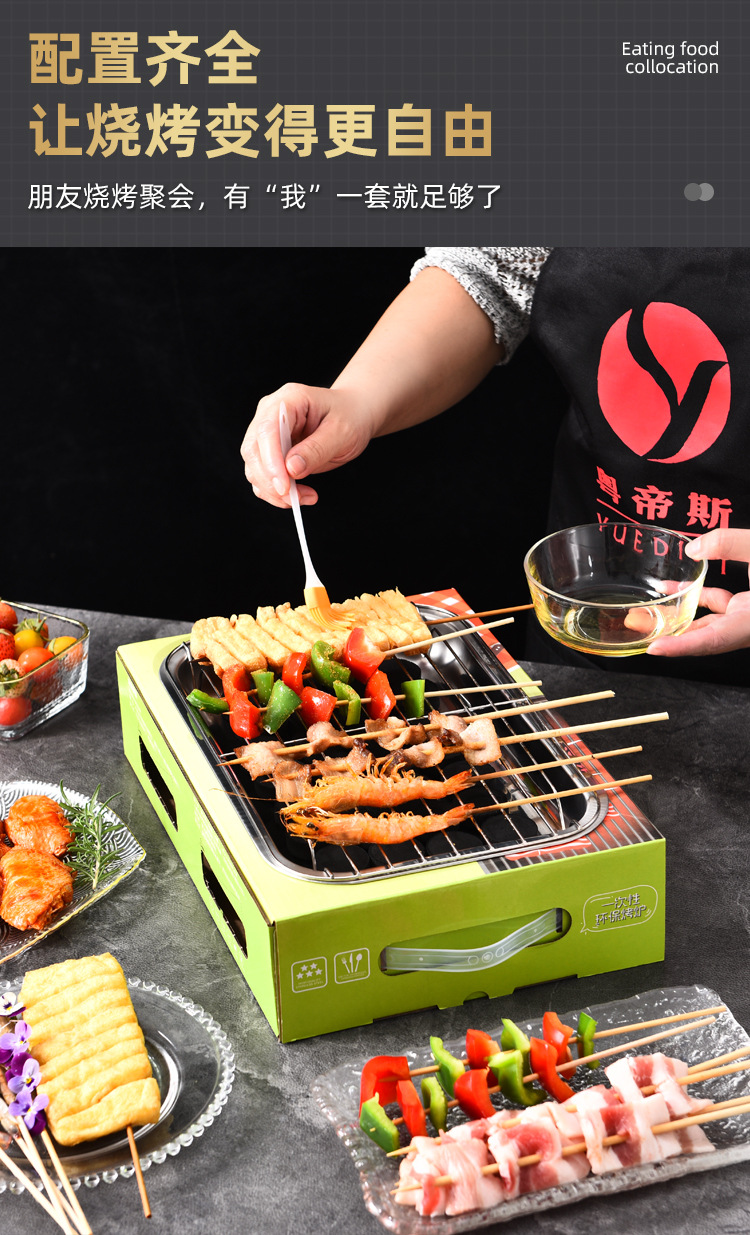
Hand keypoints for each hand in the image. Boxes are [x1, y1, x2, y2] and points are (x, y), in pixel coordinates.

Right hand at [240, 383, 375, 507]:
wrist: (353, 415)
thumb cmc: (349, 417)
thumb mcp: (341, 432)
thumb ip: (316, 449)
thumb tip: (291, 469)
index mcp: (288, 399)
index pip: (267, 429)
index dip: (271, 460)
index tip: (284, 486)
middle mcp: (270, 413)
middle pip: (253, 450)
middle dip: (271, 480)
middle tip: (295, 498)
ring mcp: (266, 432)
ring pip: (254, 467)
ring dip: (274, 490)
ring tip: (306, 497)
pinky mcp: (269, 451)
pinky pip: (262, 476)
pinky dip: (275, 493)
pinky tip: (299, 495)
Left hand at [647, 528, 749, 657]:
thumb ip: (730, 544)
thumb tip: (693, 549)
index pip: (714, 640)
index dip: (682, 647)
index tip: (655, 649)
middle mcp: (748, 627)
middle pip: (702, 637)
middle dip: (668, 634)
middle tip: (636, 626)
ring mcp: (747, 618)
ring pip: (707, 625)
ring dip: (677, 618)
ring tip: (645, 612)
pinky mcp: (747, 608)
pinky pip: (716, 608)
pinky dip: (696, 598)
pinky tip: (676, 588)